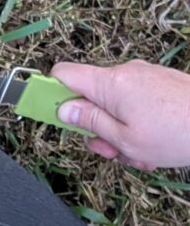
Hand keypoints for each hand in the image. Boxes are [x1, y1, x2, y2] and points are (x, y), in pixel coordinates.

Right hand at [50, 60, 189, 169]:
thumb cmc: (180, 133)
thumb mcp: (125, 139)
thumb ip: (90, 123)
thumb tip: (64, 110)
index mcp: (110, 84)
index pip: (62, 74)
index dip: (50, 93)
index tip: (48, 113)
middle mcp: (126, 73)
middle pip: (90, 96)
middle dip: (93, 125)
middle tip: (110, 149)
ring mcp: (146, 77)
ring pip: (114, 104)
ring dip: (118, 130)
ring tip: (139, 152)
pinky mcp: (161, 84)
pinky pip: (135, 103)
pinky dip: (137, 124)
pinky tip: (153, 145)